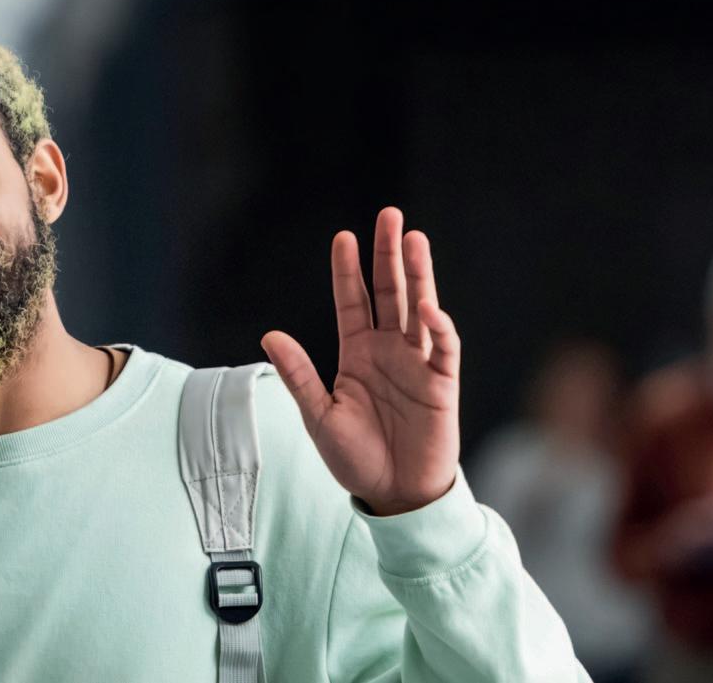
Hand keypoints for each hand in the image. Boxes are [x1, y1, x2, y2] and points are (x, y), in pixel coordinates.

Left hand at [260, 207, 459, 515]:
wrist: (393, 495)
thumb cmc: (355, 458)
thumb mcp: (318, 416)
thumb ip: (299, 375)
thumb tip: (270, 335)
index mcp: (357, 354)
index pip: (353, 301)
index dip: (348, 270)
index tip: (343, 237)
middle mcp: (389, 350)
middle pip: (390, 292)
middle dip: (389, 254)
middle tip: (390, 216)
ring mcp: (417, 363)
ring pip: (418, 308)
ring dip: (418, 275)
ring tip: (414, 239)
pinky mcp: (442, 383)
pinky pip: (442, 347)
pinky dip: (437, 326)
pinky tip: (426, 306)